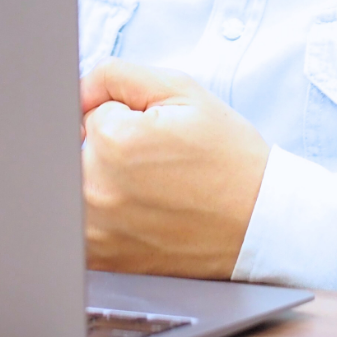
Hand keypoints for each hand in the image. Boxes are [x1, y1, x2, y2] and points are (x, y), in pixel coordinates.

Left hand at [80, 59, 271, 278]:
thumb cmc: (226, 157)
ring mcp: (96, 233)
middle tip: (154, 161)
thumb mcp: (181, 91)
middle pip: (77, 148)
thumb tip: (77, 91)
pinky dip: (103, 215)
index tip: (155, 134)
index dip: (124, 115)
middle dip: (108, 147)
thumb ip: (117, 75)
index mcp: (115, 142)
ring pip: (76, 185)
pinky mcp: (102, 261)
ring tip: (150, 188)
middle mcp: (96, 191)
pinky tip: (142, 214)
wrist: (260, 223)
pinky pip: (80, 226)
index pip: (90, 111)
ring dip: (102, 180)